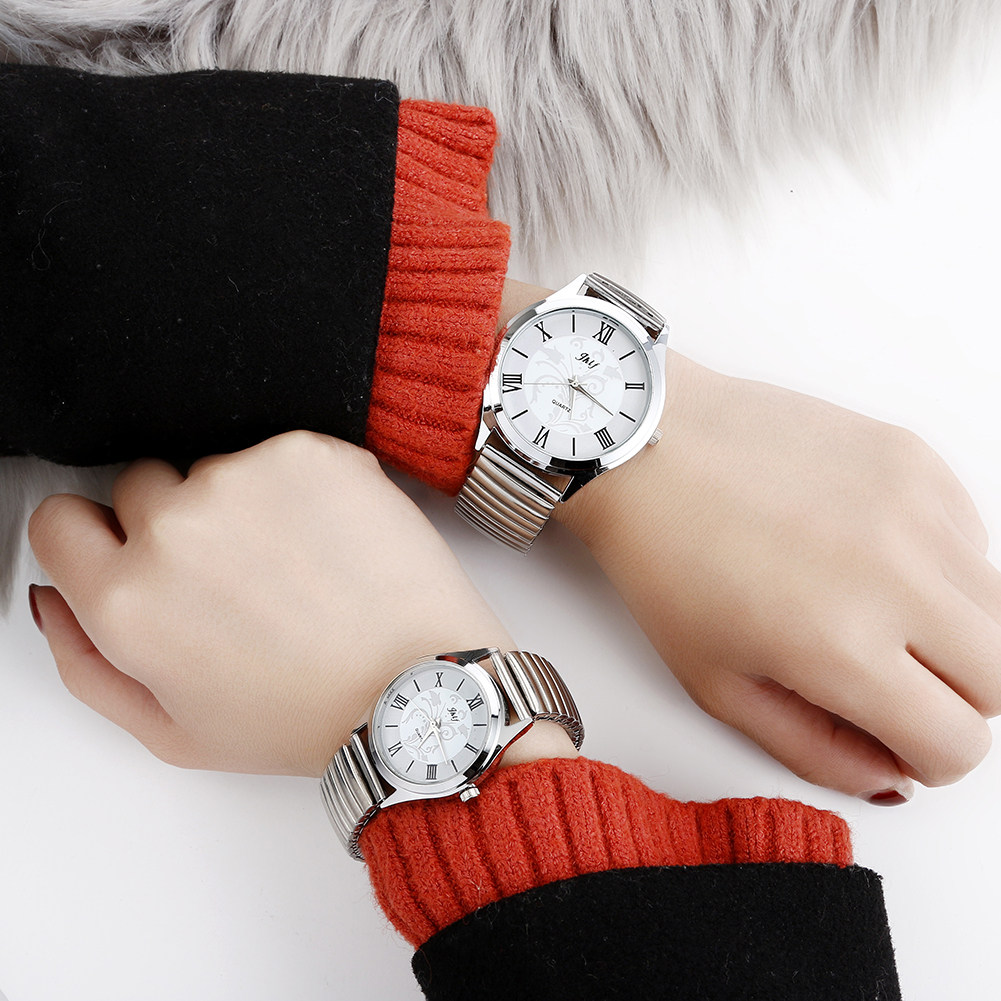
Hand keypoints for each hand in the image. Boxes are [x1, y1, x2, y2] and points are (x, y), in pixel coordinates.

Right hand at [27, 431, 576, 775]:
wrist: (415, 684)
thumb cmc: (308, 717)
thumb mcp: (173, 729)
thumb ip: (88, 662)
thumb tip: (54, 598)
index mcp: (127, 601)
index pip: (59, 521)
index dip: (97, 538)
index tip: (132, 549)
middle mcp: (175, 529)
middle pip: (139, 486)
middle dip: (175, 522)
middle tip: (241, 576)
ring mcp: (244, 480)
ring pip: (215, 468)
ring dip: (245, 504)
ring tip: (299, 565)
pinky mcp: (306, 452)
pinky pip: (278, 453)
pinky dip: (300, 486)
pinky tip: (331, 539)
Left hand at [556, 351, 998, 800]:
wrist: (648, 449)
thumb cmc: (665, 563)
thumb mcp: (718, 685)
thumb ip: (816, 749)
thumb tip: (893, 776)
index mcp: (842, 647)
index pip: (958, 742)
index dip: (928, 756)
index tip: (897, 737)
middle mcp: (897, 576)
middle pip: (1000, 680)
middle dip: (956, 702)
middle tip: (894, 682)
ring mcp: (915, 508)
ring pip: (1000, 609)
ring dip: (953, 633)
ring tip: (874, 612)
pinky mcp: (915, 458)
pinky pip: (974, 538)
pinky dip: (942, 566)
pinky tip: (869, 554)